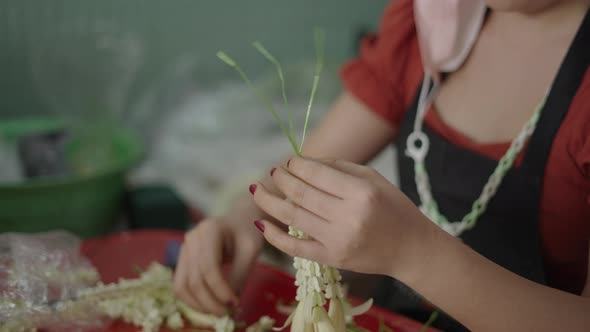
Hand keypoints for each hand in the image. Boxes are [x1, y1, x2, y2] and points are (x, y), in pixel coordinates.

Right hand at [173, 218, 262, 314]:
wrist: (239, 220)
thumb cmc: (247, 233)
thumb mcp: (250, 251)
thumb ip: (239, 275)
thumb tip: (228, 304)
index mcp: (209, 230)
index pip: (209, 267)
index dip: (220, 289)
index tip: (235, 303)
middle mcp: (191, 238)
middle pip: (194, 279)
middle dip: (210, 301)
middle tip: (227, 313)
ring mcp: (184, 248)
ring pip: (182, 285)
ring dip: (198, 305)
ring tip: (217, 312)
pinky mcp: (183, 260)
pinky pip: (181, 285)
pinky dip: (192, 300)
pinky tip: (209, 305)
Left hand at [250, 157, 435, 278]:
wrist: (411, 249)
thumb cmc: (394, 207)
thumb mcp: (374, 178)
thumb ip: (338, 167)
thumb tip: (302, 162)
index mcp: (361, 192)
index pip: (316, 174)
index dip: (296, 166)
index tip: (289, 162)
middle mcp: (348, 216)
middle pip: (301, 194)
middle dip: (281, 180)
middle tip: (273, 173)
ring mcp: (338, 241)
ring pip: (293, 217)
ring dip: (270, 202)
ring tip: (257, 190)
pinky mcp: (332, 259)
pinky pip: (295, 248)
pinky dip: (274, 236)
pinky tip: (261, 223)